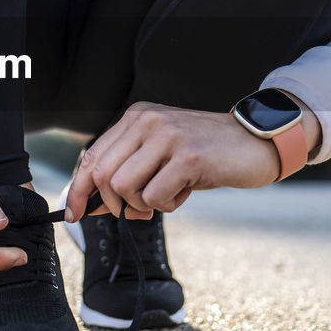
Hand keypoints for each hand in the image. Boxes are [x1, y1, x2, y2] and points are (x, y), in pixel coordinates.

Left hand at [63, 99, 320, 221]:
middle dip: (115, 203)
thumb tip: (91, 205)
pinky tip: (186, 191)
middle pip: (103, 174)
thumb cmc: (207, 154)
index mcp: (137, 117)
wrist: (256, 142)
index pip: (92, 155)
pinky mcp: (188, 156)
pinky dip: (168, 205)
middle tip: (141, 210)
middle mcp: (147, 121)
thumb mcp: (162, 154)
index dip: (79, 189)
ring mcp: (167, 136)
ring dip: (144, 204)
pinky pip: (156, 196)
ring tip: (170, 194)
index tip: (74, 213)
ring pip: (125, 187)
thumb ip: (129, 171)